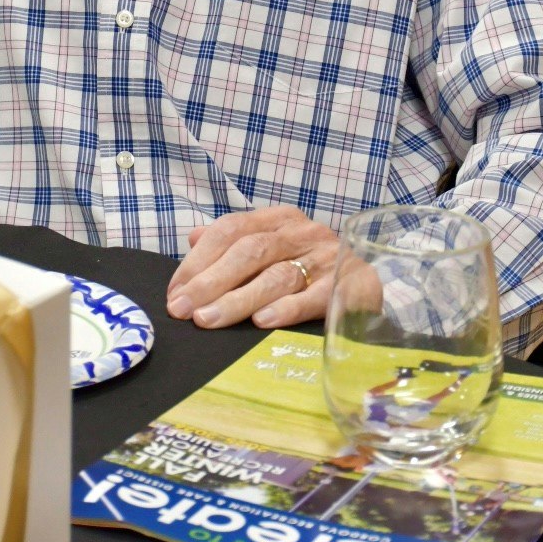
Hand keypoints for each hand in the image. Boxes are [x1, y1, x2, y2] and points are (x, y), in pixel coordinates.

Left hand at [166, 208, 342, 329]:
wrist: (367, 286)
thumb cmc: (310, 268)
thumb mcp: (273, 247)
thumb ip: (235, 243)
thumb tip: (193, 237)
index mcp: (279, 219)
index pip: (231, 229)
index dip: (199, 259)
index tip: (175, 291)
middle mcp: (303, 232)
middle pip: (250, 251)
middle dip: (211, 281)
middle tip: (183, 309)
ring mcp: (327, 257)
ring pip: (277, 275)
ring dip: (239, 299)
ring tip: (209, 320)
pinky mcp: (349, 285)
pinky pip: (315, 296)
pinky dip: (287, 308)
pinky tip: (263, 322)